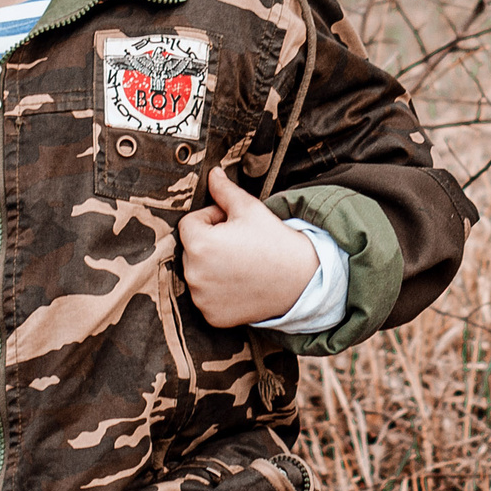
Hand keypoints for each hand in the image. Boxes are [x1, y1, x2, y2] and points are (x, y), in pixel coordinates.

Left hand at [178, 167, 318, 328]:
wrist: (301, 280)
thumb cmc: (274, 241)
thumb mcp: (249, 209)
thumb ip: (224, 191)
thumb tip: (212, 174)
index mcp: (200, 244)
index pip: (189, 223)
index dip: (211, 218)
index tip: (233, 224)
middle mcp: (194, 274)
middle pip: (191, 249)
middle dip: (209, 242)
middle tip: (239, 243)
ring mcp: (202, 298)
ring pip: (196, 273)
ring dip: (210, 266)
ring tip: (240, 263)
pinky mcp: (211, 316)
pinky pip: (205, 296)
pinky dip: (217, 290)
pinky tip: (239, 283)